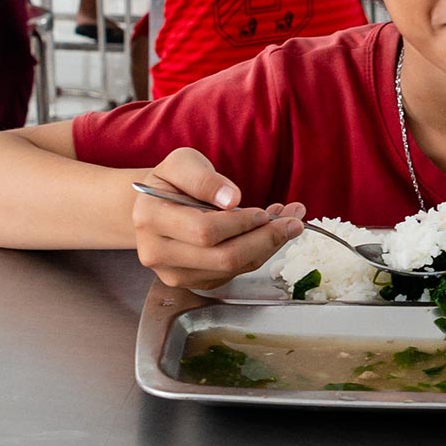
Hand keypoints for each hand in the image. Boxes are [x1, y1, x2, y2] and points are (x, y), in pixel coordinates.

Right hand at [130, 148, 304, 290]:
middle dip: (265, 239)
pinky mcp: (192, 283)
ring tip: (289, 222)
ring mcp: (174, 274)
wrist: (152, 207)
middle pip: (223, 257)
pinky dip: (258, 253)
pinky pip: (233, 273)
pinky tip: (270, 233)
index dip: (240, 224)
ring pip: (232, 268)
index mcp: (150, 219)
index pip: (205, 231)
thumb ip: (204, 178)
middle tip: (295, 220)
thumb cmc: (170, 182)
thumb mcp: (182, 163)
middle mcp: (157, 253)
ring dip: (268, 246)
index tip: (264, 211)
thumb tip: (232, 200)